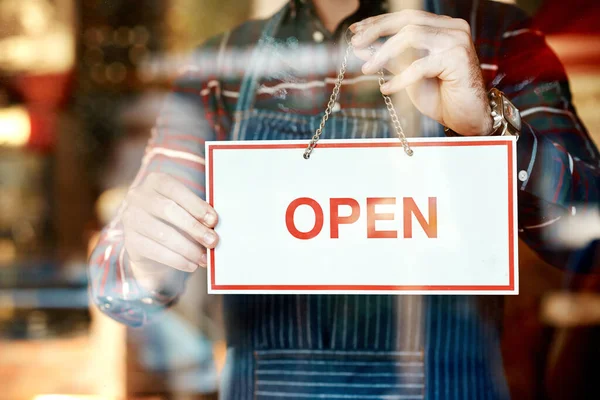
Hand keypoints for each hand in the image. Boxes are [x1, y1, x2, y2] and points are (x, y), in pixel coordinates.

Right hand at [122, 172, 218, 291]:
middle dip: (194, 228)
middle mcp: (139, 196)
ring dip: (188, 248)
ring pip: (162, 234)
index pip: (176, 190)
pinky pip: (155, 251)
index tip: (213, 221)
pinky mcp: (130, 241)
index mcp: (156, 181)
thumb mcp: (185, 208)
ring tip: (204, 257)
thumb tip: (214, 227)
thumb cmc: (174, 218)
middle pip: (168, 211)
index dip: (196, 205)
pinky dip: (177, 260)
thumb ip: (197, 212)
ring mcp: (131, 218)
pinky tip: (191, 264)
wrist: (149, 239)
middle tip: (212, 241)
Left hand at [349, 10, 492, 135]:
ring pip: (411, 36)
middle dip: (377, 30)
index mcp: (442, 27)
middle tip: (355, 43)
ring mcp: (457, 41)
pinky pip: (420, 65)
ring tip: (367, 69)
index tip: (356, 30)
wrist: (467, 117)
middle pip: (407, 20)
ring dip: (384, 52)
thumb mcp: (407, 74)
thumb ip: (388, 59)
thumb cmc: (441, 96)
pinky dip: (399, 78)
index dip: (378, 21)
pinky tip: (386, 88)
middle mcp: (452, 28)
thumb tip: (360, 47)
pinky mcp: (458, 59)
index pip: (406, 16)